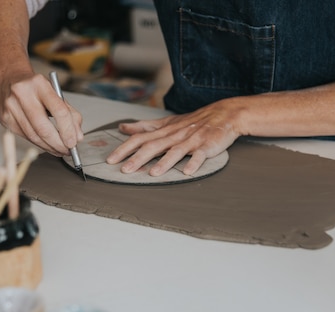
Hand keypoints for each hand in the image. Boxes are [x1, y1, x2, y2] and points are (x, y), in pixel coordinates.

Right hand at [0, 69, 82, 155]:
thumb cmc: (34, 87)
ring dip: (49, 147)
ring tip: (60, 150)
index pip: (59, 111)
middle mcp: (22, 94)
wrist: (8, 78)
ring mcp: (11, 107)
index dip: (68, 130)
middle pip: (44, 128)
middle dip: (58, 144)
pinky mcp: (5, 118)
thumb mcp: (54, 93)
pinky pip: (25, 136)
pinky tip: (47, 145)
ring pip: (33, 136)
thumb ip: (69, 113)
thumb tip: (77, 136)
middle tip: (68, 151)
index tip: (74, 142)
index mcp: (39, 84)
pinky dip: (39, 144)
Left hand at [106, 100, 242, 175]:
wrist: (224, 114)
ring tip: (153, 173)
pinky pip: (200, 155)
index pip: (140, 138)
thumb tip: (123, 128)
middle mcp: (175, 135)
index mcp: (164, 131)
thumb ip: (144, 126)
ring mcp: (191, 140)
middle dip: (138, 158)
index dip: (124, 148)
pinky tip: (187, 172)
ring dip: (164, 162)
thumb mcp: (166, 122)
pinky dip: (194, 163)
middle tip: (125, 170)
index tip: (110, 159)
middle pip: (153, 146)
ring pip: (175, 151)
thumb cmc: (193, 121)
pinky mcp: (207, 146)